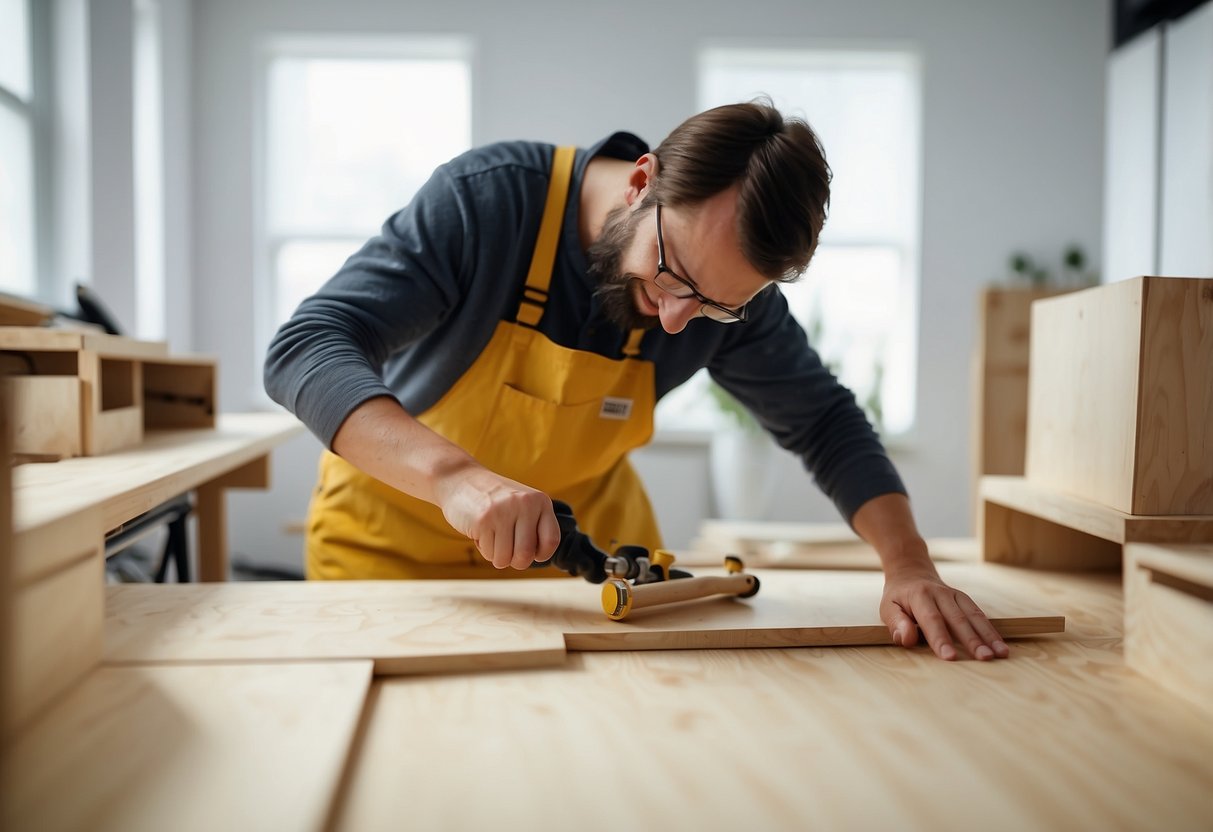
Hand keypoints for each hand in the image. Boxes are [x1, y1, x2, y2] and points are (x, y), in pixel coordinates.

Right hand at [434, 465, 560, 569]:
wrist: (461, 480)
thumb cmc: (494, 501)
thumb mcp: (522, 504)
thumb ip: (534, 526)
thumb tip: (539, 557)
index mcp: (540, 501)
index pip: (551, 540)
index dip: (541, 554)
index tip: (532, 552)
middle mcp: (525, 504)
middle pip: (526, 555)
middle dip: (515, 561)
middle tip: (507, 550)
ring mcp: (504, 511)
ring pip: (505, 558)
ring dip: (497, 555)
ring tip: (492, 535)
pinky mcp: (483, 520)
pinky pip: (489, 554)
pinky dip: (484, 549)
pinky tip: (481, 531)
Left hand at [880, 569, 1009, 660]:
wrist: (911, 572)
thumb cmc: (898, 597)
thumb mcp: (888, 607)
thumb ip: (896, 623)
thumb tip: (906, 639)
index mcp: (919, 596)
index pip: (931, 620)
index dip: (941, 639)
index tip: (950, 657)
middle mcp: (941, 594)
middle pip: (958, 619)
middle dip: (972, 640)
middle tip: (985, 658)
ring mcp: (955, 596)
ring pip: (974, 616)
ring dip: (988, 636)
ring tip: (1001, 654)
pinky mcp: (965, 600)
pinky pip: (979, 615)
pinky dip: (990, 631)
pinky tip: (1000, 645)